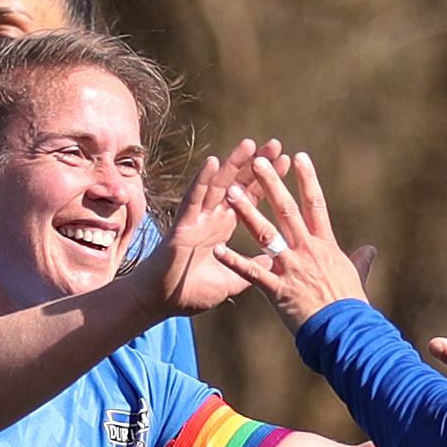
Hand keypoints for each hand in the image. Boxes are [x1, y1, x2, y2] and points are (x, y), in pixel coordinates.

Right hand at [135, 138, 263, 321]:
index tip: (285, 160)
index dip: (266, 180)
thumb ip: (251, 269)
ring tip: (249, 144)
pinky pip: (193, 199)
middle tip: (275, 143)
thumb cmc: (190, 292)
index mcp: (223, 227)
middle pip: (237, 184)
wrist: (161, 303)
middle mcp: (211, 217)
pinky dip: (202, 180)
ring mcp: (196, 219)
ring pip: (216, 185)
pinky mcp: (181, 225)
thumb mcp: (231, 280)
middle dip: (255, 164)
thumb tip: (274, 260)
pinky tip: (213, 162)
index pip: (249, 197)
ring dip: (232, 164)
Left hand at [217, 145, 375, 326]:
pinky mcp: (278, 289)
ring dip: (246, 211)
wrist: (347, 332)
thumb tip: (370, 249)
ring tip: (230, 191)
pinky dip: (234, 261)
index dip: (307, 179)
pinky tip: (218, 249)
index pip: (315, 204)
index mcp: (326, 245)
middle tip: (257, 161)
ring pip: (266, 234)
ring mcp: (292, 268)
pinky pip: (252, 272)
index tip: (299, 157)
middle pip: (287, 210)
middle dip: (271, 184)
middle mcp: (308, 250)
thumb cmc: (353, 307)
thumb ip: (360, 261)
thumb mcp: (356, 278)